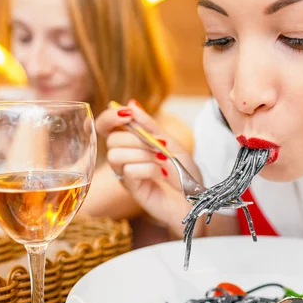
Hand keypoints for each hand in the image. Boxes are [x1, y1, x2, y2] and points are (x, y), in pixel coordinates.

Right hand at [95, 100, 200, 235]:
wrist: (196, 199)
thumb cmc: (184, 172)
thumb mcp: (170, 143)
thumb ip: (149, 126)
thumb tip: (131, 103)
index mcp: (131, 142)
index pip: (105, 126)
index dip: (110, 117)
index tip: (127, 115)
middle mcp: (124, 157)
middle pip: (112, 139)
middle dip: (137, 138)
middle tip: (158, 147)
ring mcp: (125, 174)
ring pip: (116, 155)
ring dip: (144, 154)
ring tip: (162, 162)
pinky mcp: (131, 189)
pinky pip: (130, 171)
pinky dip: (150, 169)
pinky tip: (162, 175)